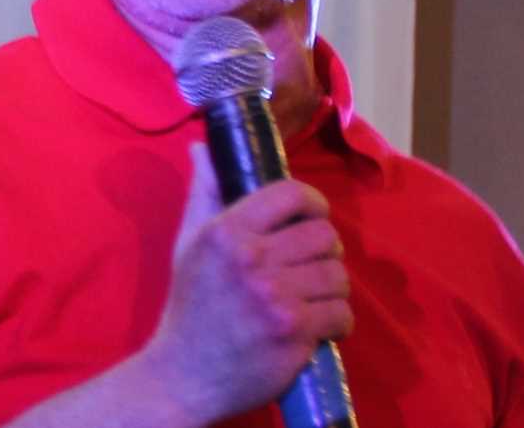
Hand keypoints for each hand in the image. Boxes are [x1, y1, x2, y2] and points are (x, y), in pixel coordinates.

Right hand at [145, 142, 351, 424]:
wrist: (182, 376)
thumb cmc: (190, 302)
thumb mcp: (188, 241)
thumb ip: (203, 191)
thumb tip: (202, 146)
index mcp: (227, 231)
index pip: (291, 194)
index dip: (312, 202)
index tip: (312, 215)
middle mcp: (252, 260)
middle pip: (322, 233)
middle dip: (325, 247)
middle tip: (313, 260)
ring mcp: (275, 298)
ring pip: (337, 273)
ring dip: (334, 284)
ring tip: (318, 292)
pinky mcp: (293, 333)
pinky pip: (341, 313)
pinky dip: (339, 320)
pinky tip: (323, 323)